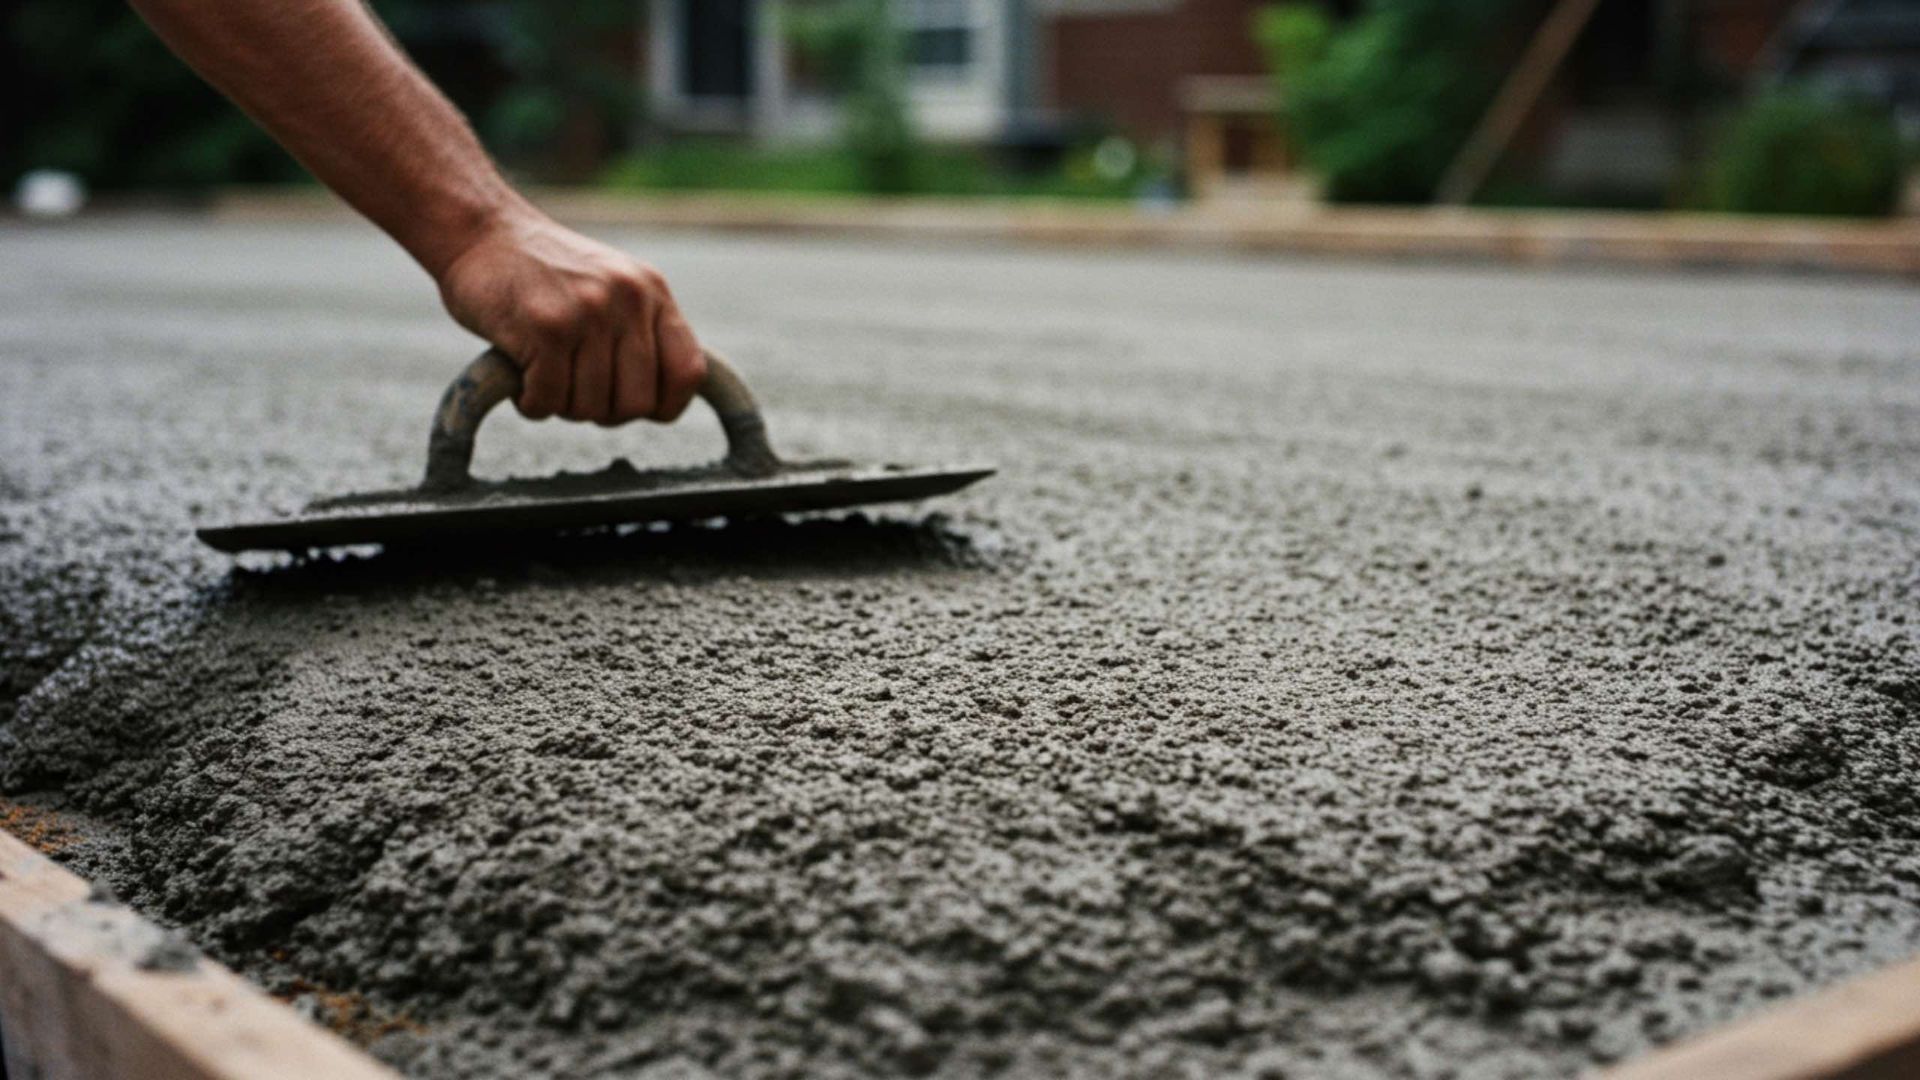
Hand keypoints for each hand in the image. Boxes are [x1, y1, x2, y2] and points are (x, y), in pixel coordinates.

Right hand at [434, 208, 705, 424]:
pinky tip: (521, 378)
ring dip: (562, 405)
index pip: (689, 372)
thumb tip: (663, 403)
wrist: (478, 231)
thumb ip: (640, 332)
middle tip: (573, 390)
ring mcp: (589, 312)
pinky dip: (532, 403)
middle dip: (603, 412)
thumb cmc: (542, 273)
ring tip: (542, 373)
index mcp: (652, 292)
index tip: (634, 407)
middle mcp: (629, 299)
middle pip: (637, 403)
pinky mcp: (546, 327)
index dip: (665, 405)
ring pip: (591, 408)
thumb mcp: (610, 286)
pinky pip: (549, 401)